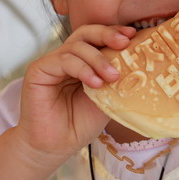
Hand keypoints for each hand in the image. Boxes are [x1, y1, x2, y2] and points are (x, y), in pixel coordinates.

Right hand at [15, 24, 135, 163]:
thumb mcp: (106, 98)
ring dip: (98, 59)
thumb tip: (140, 64)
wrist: (56, 146)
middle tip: (124, 43)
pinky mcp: (38, 70)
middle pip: (86, 33)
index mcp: (83, 61)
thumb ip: (116, 79)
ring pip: (77, 46)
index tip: (133, 35)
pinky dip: (83, 69)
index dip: (114, 32)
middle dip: (107, 34)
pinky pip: (63, 60)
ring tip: (112, 77)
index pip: (98, 38)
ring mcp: (52, 62)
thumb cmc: (79, 124)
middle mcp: (67, 58)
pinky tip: (95, 83)